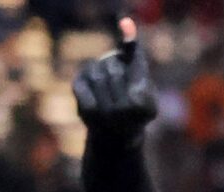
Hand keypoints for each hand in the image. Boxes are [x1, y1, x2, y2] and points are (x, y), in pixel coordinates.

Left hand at [72, 17, 157, 143]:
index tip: (125, 26)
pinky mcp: (85, 113)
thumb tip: (124, 21)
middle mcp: (123, 112)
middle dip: (114, 66)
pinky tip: (94, 91)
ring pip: (95, 71)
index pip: (135, 64)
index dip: (131, 48)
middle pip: (112, 67)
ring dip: (99, 71)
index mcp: (142, 105)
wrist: (119, 138)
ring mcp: (102, 114)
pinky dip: (87, 82)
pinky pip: (81, 82)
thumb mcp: (141, 81)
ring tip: (106, 82)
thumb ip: (135, 54)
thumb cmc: (135, 104)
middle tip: (118, 78)